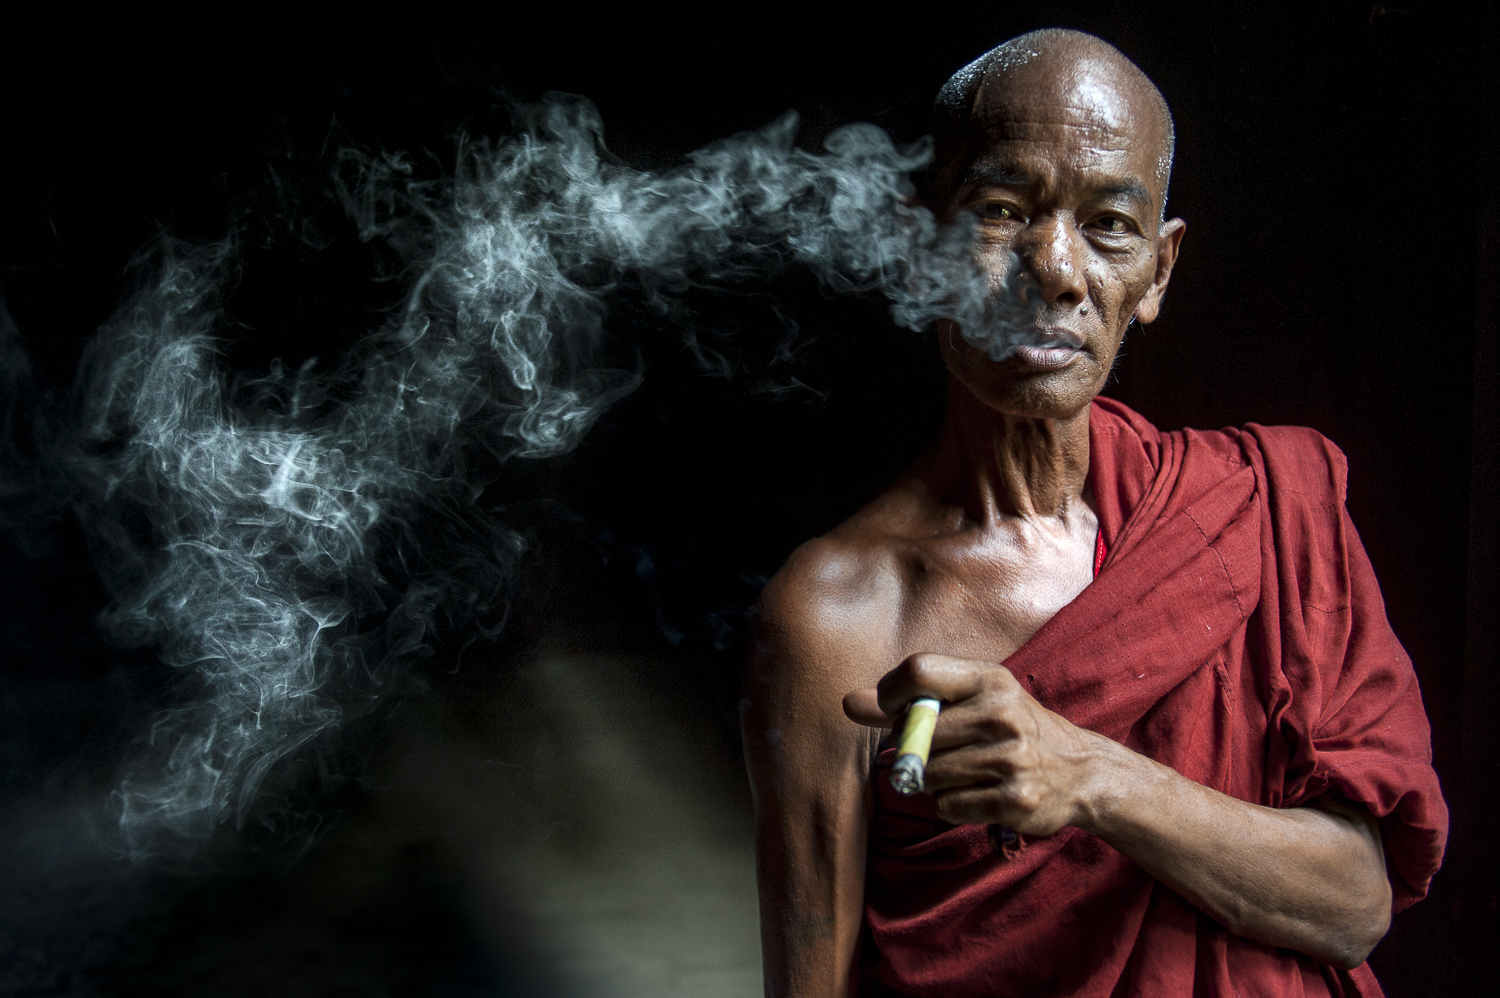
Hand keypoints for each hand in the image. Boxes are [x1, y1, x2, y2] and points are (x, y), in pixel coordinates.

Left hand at [843, 652, 1109, 835]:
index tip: (894, 710)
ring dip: (936, 780)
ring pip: (929, 774)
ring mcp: (1011, 758)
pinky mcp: (1014, 799)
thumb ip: (908, 700)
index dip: (892, 693)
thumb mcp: (971, 700)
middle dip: (916, 748)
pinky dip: (954, 804)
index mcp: (990, 679)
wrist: (1080, 771)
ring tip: (967, 771)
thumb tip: (849, 704)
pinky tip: (980, 793)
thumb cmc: (1011, 728)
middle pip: (916, 733)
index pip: (919, 670)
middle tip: (942, 749)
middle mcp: (1003, 714)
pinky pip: (948, 805)